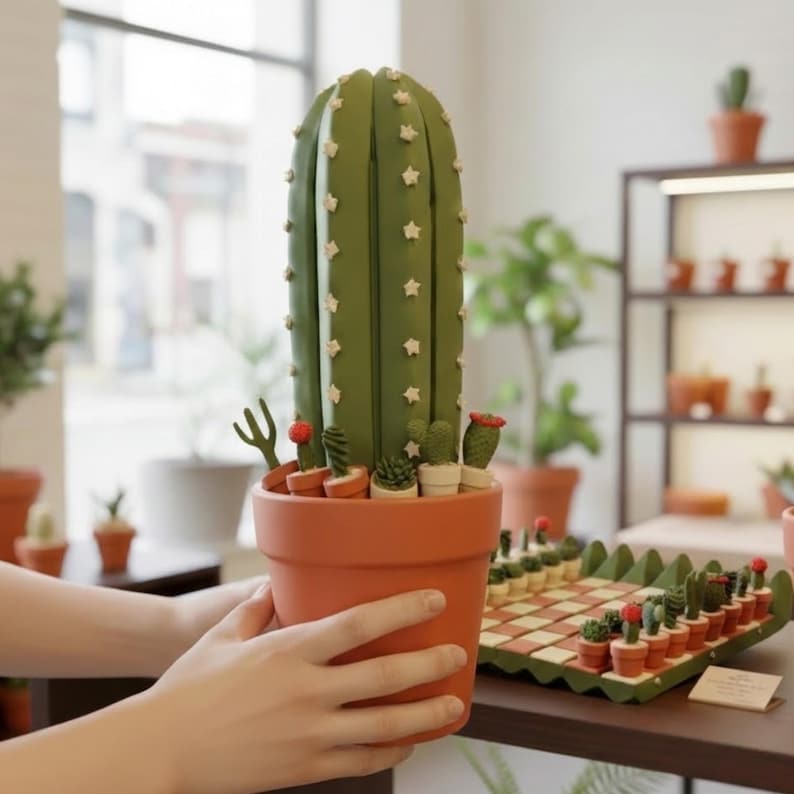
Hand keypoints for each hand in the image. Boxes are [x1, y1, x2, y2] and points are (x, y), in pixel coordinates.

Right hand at [143, 587, 465, 793]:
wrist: (161, 751)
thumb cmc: (188, 688)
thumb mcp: (221, 637)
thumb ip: (255, 609)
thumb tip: (275, 586)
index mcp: (288, 650)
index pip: (359, 624)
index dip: (403, 609)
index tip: (434, 599)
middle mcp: (306, 691)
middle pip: (385, 676)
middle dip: (429, 664)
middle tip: (458, 654)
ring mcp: (308, 734)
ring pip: (383, 725)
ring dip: (426, 715)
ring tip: (455, 705)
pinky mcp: (305, 768)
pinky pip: (361, 761)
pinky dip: (391, 750)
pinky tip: (409, 742)